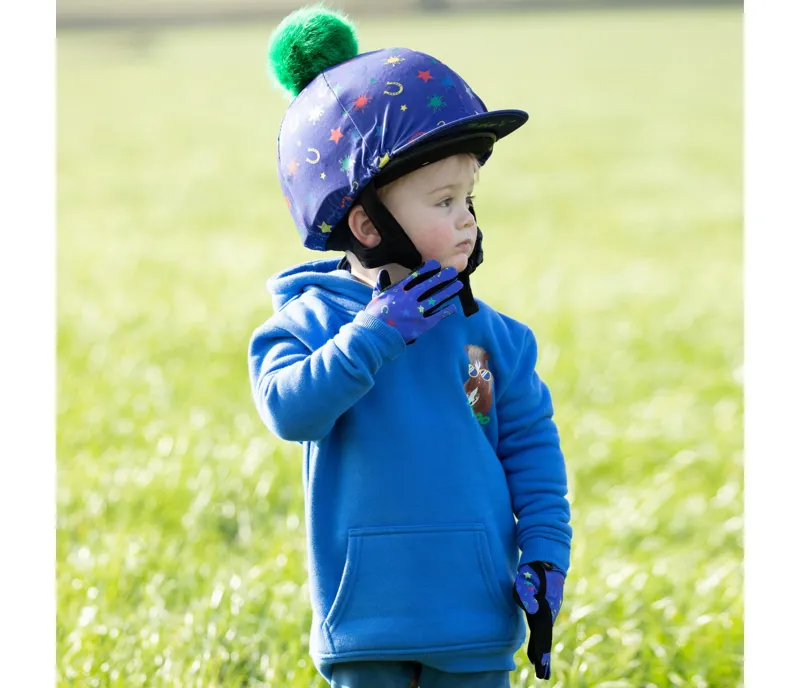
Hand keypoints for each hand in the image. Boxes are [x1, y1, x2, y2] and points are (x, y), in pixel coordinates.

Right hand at [364, 259, 462, 343]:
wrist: (376, 335)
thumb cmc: (374, 316)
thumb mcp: (376, 297)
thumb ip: (382, 284)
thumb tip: (383, 273)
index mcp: (398, 290)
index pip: (416, 276)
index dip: (427, 269)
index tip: (436, 264)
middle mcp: (409, 298)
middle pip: (430, 284)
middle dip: (442, 277)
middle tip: (453, 271)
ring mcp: (417, 311)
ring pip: (436, 298)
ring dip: (448, 291)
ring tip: (458, 285)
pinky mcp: (421, 325)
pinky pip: (437, 316)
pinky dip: (445, 311)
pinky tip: (453, 307)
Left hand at [513, 562, 565, 679]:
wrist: (546, 559)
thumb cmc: (534, 569)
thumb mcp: (527, 580)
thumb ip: (527, 594)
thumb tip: (531, 610)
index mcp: (546, 609)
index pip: (544, 634)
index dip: (542, 651)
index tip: (541, 666)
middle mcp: (549, 613)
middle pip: (545, 638)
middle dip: (543, 657)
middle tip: (543, 676)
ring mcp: (547, 611)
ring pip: (544, 635)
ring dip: (540, 650)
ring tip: (539, 668)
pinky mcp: (543, 608)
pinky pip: (540, 629)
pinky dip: (538, 641)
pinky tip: (534, 651)